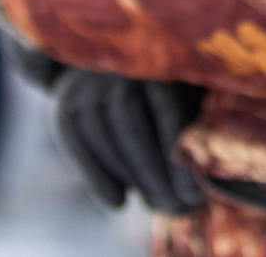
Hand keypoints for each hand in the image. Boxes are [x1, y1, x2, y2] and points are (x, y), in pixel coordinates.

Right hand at [51, 71, 205, 214]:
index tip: (193, 194)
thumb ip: (192, 125)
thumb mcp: (187, 96)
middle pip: (129, 119)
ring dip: (129, 174)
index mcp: (155, 59)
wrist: (111, 68)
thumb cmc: (166, 92)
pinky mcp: (65, 102)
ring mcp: (87, 82)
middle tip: (175, 206)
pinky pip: (75, 141)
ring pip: (102, 130)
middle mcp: (117, 65)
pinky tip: (118, 204)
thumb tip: (200, 184)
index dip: (178, 153)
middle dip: (152, 170)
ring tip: (157, 204)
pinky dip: (96, 176)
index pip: (166, 106)